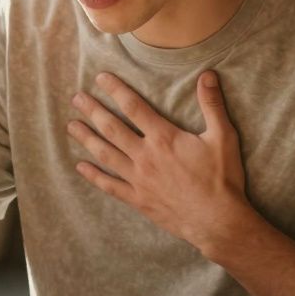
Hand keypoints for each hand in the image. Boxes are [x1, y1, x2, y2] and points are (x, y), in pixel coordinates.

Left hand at [67, 71, 252, 260]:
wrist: (217, 221)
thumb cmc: (221, 179)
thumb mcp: (223, 137)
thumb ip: (212, 104)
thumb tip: (208, 74)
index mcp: (164, 138)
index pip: (133, 107)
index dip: (115, 90)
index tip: (100, 78)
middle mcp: (145, 156)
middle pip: (112, 128)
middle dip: (93, 111)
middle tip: (77, 98)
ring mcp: (138, 179)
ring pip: (105, 154)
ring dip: (87, 139)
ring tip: (71, 126)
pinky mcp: (138, 199)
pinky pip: (110, 185)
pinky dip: (93, 176)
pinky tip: (80, 167)